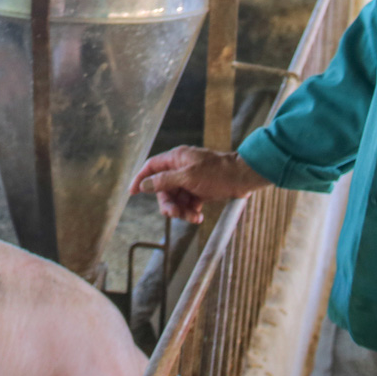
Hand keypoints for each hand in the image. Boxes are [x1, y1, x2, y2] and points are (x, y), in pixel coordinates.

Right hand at [128, 146, 269, 222]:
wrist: (243, 178)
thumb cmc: (217, 172)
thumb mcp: (188, 177)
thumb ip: (165, 180)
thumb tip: (145, 185)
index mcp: (176, 158)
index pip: (151, 167)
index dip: (140, 179)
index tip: (132, 193)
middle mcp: (181, 168)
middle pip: (163, 188)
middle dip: (168, 203)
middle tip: (176, 214)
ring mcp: (190, 179)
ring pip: (176, 198)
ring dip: (181, 210)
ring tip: (193, 217)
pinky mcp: (200, 190)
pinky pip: (188, 202)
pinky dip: (191, 211)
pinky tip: (199, 216)